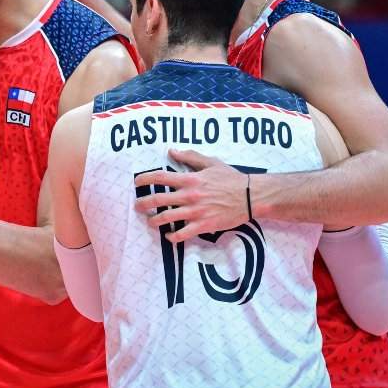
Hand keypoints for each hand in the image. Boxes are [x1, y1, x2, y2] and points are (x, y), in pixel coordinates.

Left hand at [133, 149, 249, 242]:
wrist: (250, 196)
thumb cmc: (231, 178)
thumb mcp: (211, 162)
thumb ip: (190, 157)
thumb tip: (172, 151)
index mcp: (190, 179)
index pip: (160, 177)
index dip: (145, 179)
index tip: (137, 182)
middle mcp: (189, 195)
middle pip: (158, 199)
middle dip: (143, 203)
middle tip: (136, 205)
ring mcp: (195, 211)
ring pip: (167, 218)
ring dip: (155, 221)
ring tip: (150, 222)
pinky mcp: (203, 224)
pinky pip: (183, 233)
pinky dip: (173, 237)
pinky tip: (169, 236)